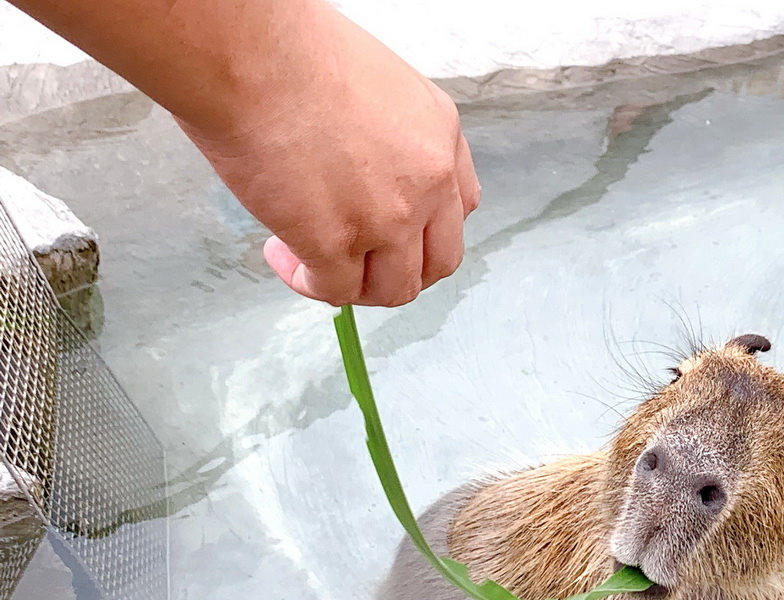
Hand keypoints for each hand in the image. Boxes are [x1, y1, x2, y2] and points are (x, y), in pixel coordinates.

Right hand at [178, 8, 479, 306]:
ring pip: (394, 288)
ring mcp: (388, 218)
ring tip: (313, 261)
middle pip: (438, 261)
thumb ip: (387, 136)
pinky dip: (309, 283)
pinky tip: (282, 256)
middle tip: (358, 262)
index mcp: (440, 136)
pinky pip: (336, 291)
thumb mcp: (376, 83)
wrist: (249, 51)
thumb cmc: (289, 48)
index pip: (459, 208)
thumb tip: (359, 170)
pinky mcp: (335, 243)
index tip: (392, 231)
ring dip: (357, 286)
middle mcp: (428, 182)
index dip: (425, 231)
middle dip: (399, 270)